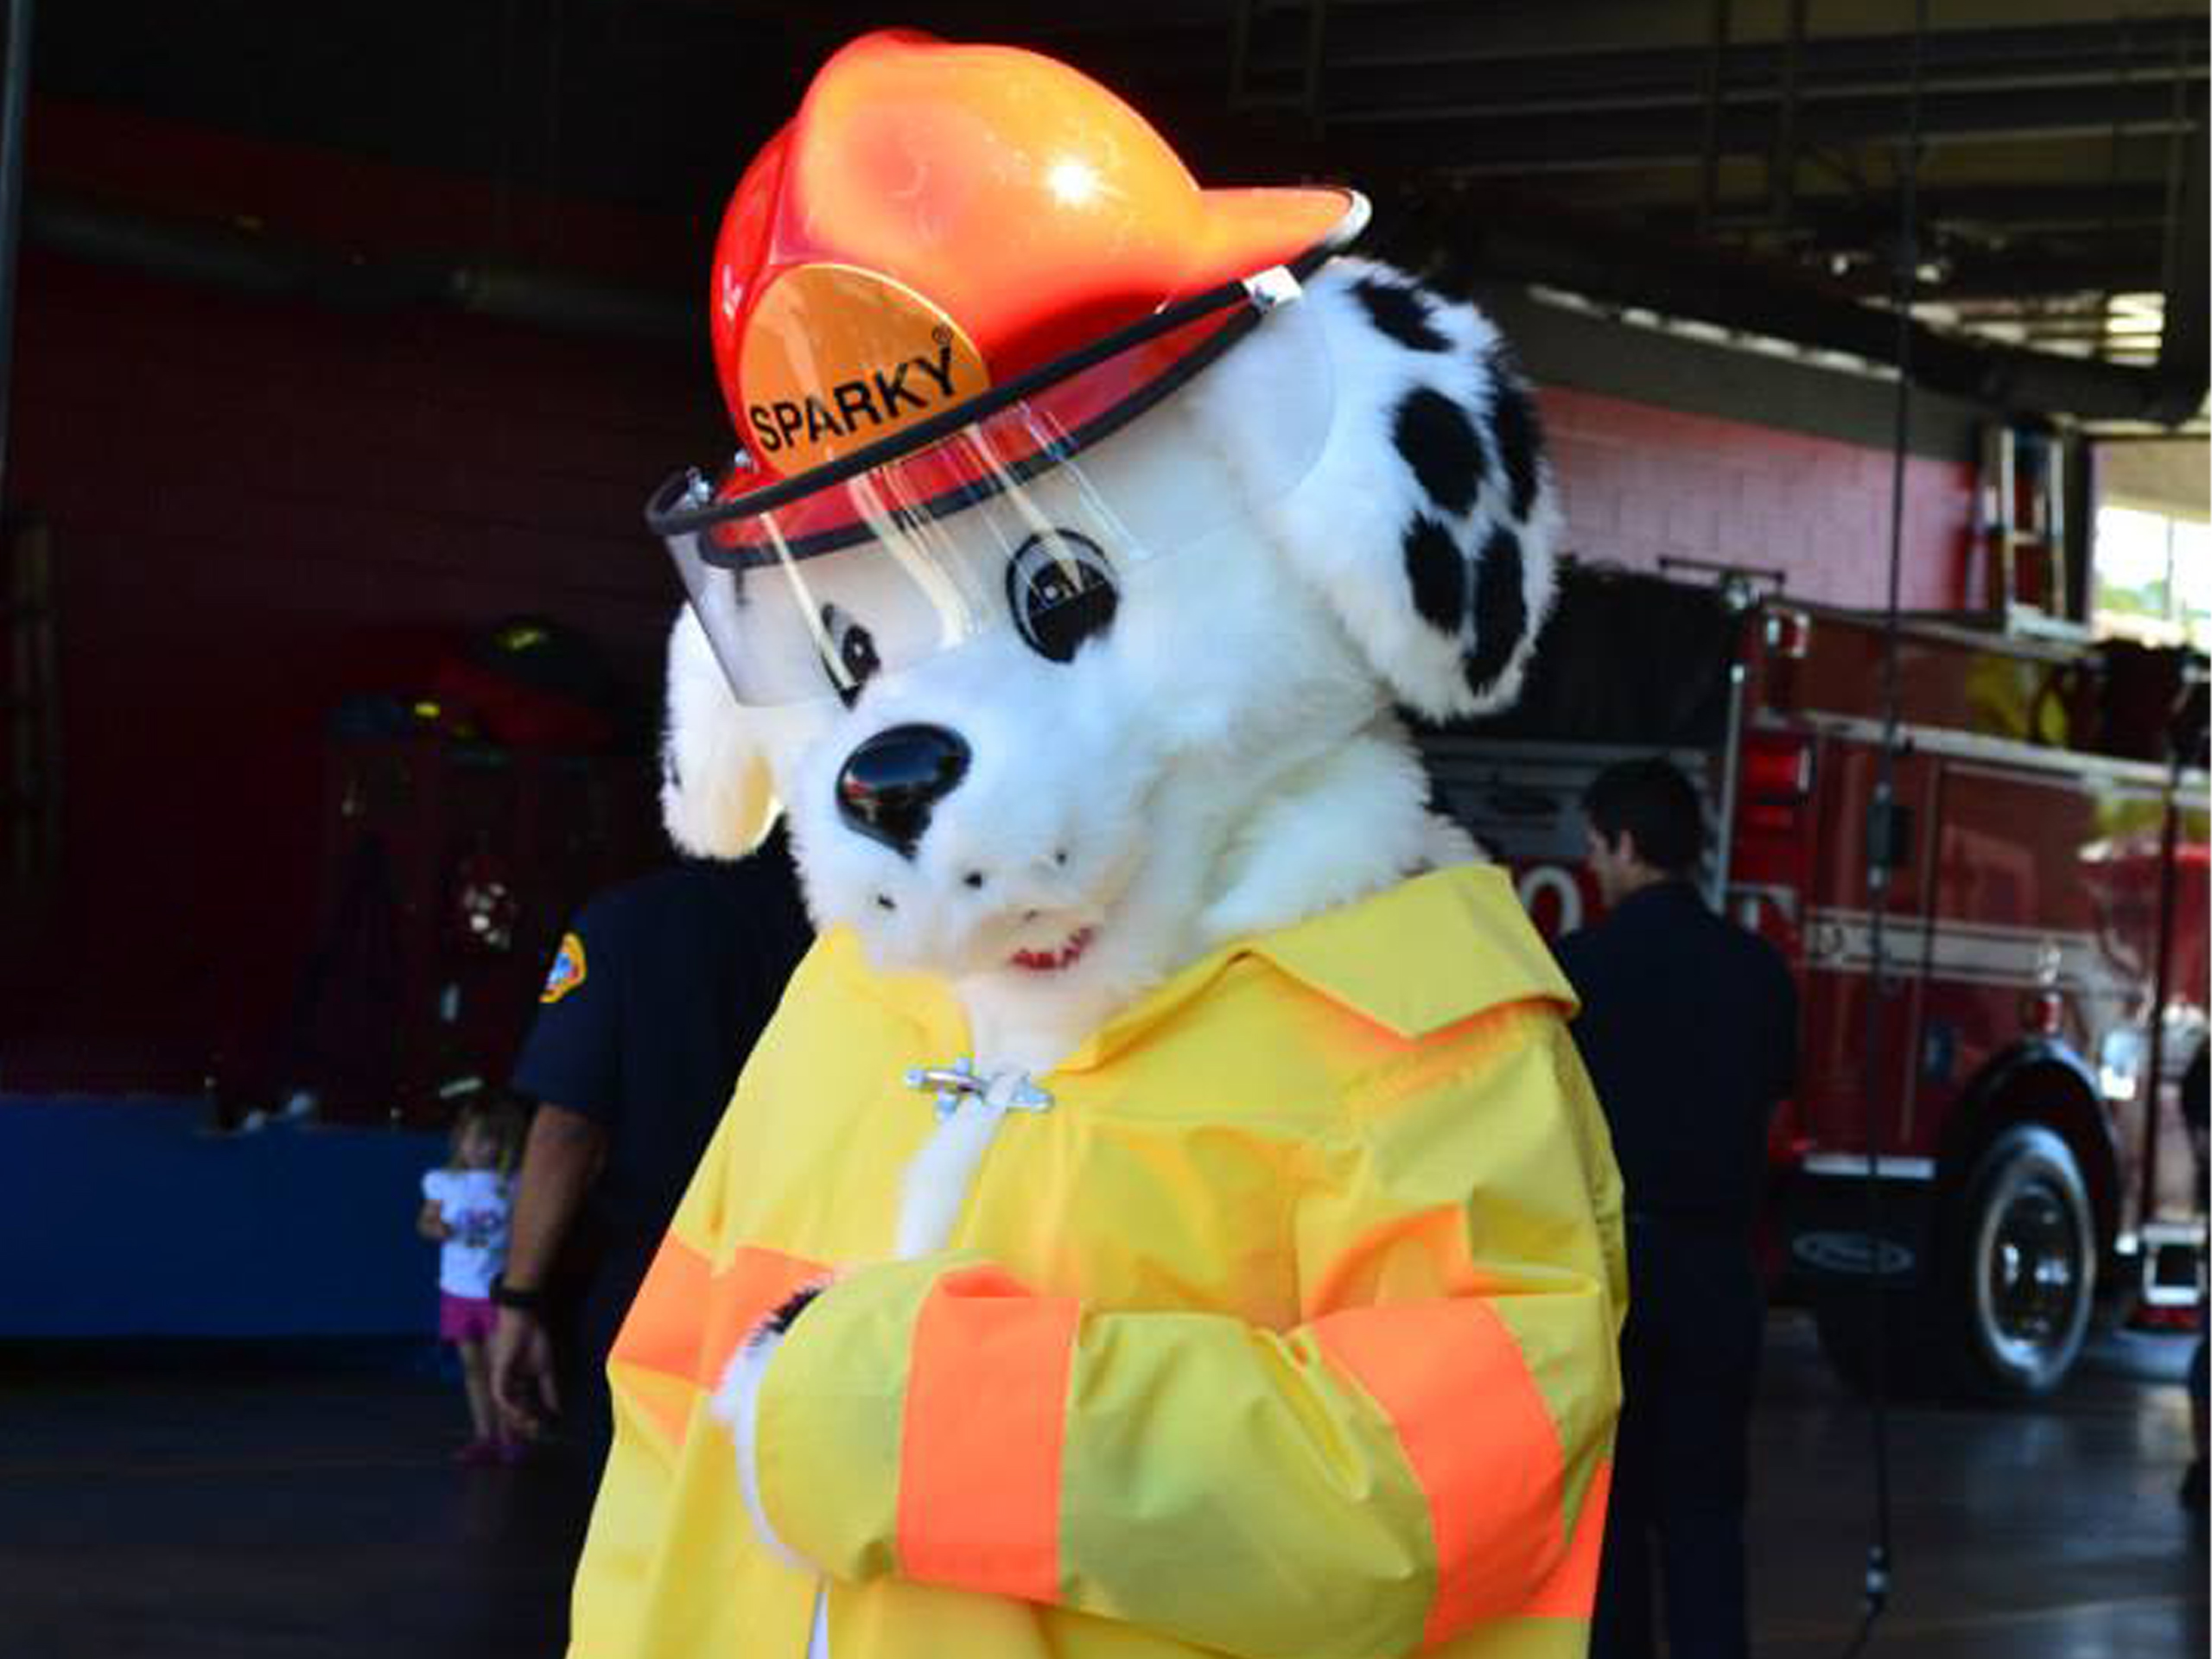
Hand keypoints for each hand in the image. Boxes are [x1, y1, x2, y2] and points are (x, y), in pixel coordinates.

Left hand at [490, 1306, 559, 1438]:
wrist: (526, 1320)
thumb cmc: (535, 1339)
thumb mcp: (546, 1369)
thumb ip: (550, 1390)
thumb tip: (557, 1409)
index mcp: (519, 1384)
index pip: (522, 1407)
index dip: (529, 1421)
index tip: (541, 1432)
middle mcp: (507, 1385)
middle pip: (510, 1412)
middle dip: (520, 1426)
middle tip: (535, 1434)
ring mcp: (501, 1380)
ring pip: (504, 1408)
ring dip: (516, 1419)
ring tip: (531, 1425)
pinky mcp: (498, 1374)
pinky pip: (501, 1396)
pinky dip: (511, 1407)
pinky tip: (523, 1413)